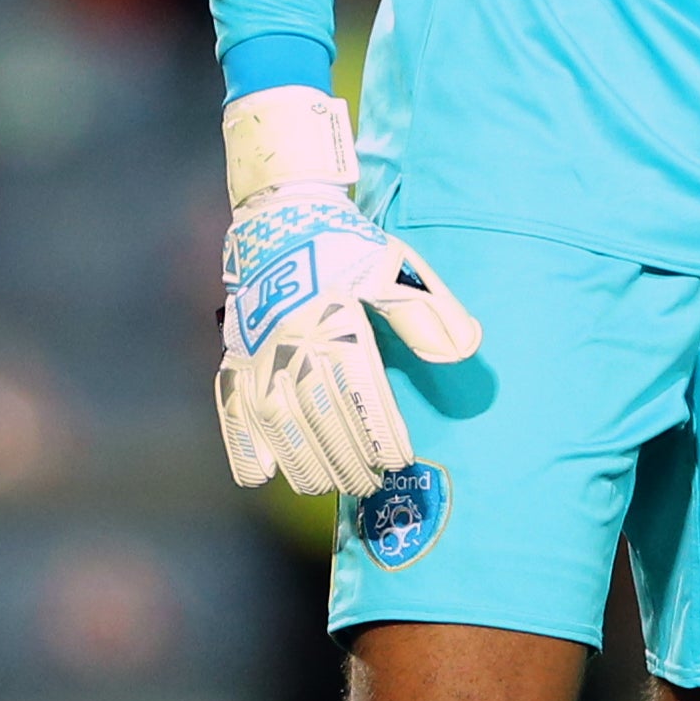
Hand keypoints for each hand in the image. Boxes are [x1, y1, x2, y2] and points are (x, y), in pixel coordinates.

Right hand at [213, 86, 481, 493]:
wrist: (281, 214)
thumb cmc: (346, 245)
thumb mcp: (393, 267)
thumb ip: (428, 312)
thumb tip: (468, 350)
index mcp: (335, 321)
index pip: (360, 390)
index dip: (378, 430)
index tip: (397, 459)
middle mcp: (292, 340)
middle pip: (318, 413)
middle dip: (344, 455)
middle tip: (368, 483)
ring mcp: (258, 350)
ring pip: (276, 418)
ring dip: (300, 457)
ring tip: (323, 485)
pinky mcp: (235, 353)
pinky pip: (231, 404)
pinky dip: (241, 442)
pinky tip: (257, 476)